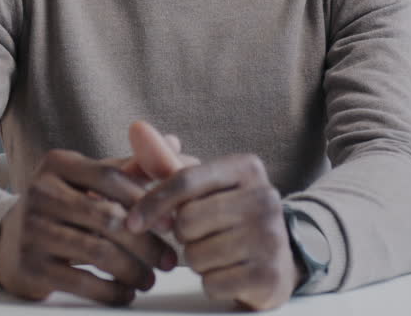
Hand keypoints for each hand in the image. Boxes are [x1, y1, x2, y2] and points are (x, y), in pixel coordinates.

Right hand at [0, 149, 175, 305]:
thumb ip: (129, 166)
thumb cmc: (62, 206)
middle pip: (109, 217)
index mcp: (57, 164)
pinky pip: (82, 282)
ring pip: (99, 252)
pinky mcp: (30, 266)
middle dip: (147, 243)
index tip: (171, 223)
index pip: (111, 177)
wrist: (8, 240)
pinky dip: (111, 291)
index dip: (146, 200)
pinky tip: (125, 293)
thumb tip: (175, 145)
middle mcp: (40, 192)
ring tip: (149, 279)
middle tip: (168, 260)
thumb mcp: (87, 179)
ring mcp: (32, 230)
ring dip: (133, 270)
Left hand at [125, 128, 297, 310]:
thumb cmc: (229, 217)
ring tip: (218, 253)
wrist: (278, 258)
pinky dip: (211, 283)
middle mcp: (265, 198)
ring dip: (197, 261)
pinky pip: (212, 283)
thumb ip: (166, 162)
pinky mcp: (269, 275)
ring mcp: (271, 237)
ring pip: (196, 255)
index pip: (184, 181)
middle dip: (184, 235)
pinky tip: (229, 273)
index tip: (131, 222)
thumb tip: (136, 128)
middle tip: (203, 235)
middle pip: (187, 221)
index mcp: (247, 168)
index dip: (152, 203)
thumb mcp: (203, 186)